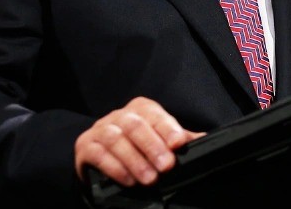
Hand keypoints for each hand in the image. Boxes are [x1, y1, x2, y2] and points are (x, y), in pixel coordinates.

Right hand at [74, 96, 205, 186]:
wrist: (101, 163)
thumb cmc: (138, 149)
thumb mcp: (159, 142)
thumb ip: (179, 140)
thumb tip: (205, 140)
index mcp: (140, 109)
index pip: (155, 114)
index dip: (168, 128)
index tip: (179, 144)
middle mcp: (119, 115)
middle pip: (135, 125)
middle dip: (153, 146)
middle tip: (167, 166)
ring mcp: (100, 129)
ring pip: (116, 138)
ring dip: (134, 160)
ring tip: (149, 178)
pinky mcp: (85, 146)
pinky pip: (98, 154)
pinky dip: (115, 167)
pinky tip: (128, 180)